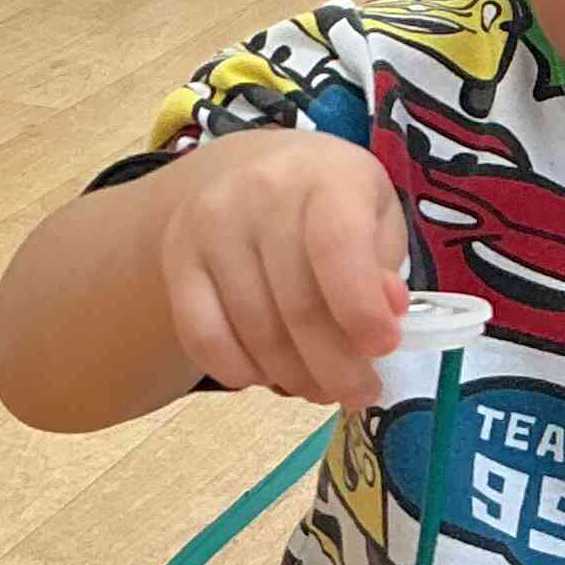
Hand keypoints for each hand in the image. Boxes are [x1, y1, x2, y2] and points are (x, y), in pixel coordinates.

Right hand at [156, 128, 411, 408]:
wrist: (251, 170)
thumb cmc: (330, 203)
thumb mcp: (376, 217)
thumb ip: (384, 266)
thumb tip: (387, 312)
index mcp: (327, 175)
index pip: (337, 246)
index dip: (361, 309)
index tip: (383, 349)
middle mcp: (261, 191)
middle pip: (297, 304)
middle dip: (335, 367)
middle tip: (359, 394)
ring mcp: (211, 224)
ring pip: (254, 329)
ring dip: (293, 377)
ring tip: (319, 387)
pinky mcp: (177, 257)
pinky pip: (202, 335)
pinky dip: (238, 370)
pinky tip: (265, 374)